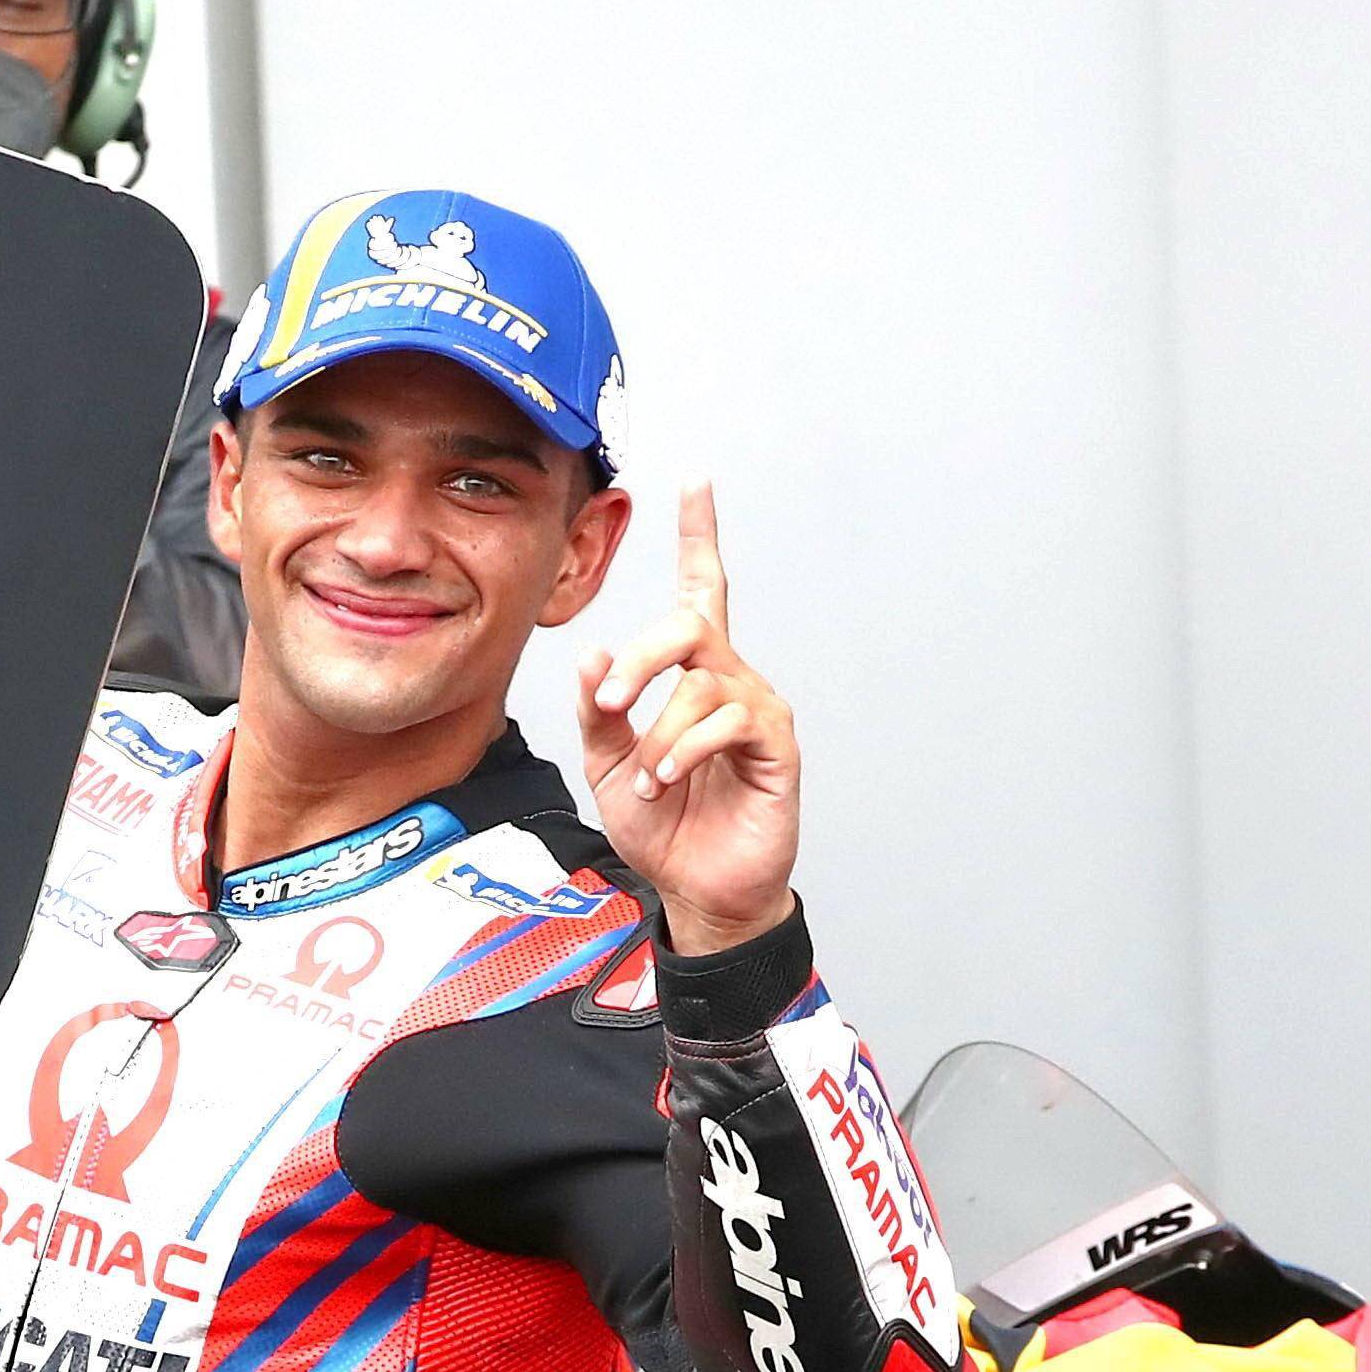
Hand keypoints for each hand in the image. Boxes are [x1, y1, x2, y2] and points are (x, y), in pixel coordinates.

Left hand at [574, 483, 796, 955]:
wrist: (698, 890)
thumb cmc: (663, 827)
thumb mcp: (606, 764)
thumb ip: (599, 711)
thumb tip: (595, 658)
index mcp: (692, 674)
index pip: (702, 588)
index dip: (700, 535)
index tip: (696, 482)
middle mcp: (730, 679)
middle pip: (691, 623)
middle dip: (643, 657)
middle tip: (616, 700)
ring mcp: (757, 710)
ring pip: (701, 683)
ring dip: (661, 733)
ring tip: (650, 779)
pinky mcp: (775, 746)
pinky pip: (728, 719)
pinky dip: (687, 749)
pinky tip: (669, 781)